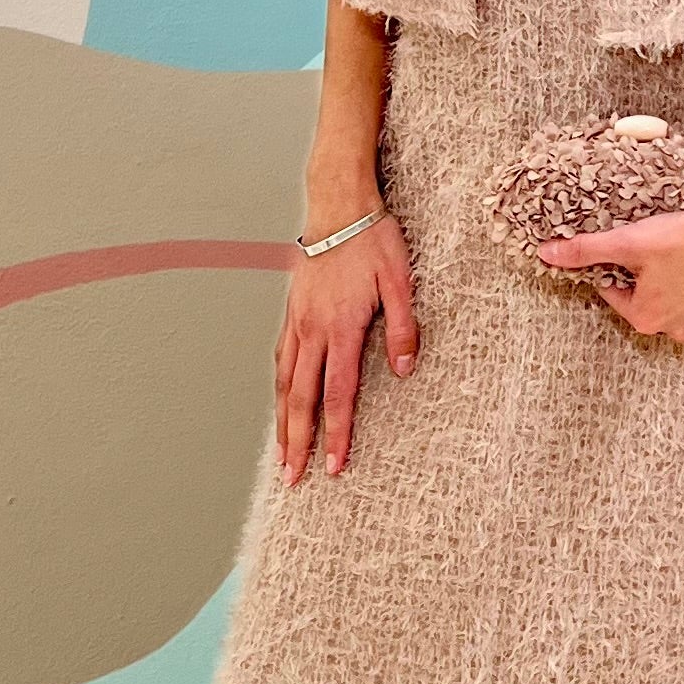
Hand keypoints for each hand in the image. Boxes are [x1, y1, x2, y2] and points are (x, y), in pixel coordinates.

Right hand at [275, 211, 417, 482]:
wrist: (338, 204)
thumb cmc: (373, 239)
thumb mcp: (402, 280)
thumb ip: (404, 327)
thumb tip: (404, 369)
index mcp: (342, 328)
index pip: (337, 394)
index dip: (335, 434)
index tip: (333, 466)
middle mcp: (313, 330)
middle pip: (302, 399)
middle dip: (297, 442)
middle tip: (293, 479)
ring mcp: (298, 321)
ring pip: (285, 382)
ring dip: (282, 422)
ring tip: (280, 454)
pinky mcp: (292, 310)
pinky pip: (281, 358)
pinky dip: (279, 388)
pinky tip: (281, 402)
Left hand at [537, 183, 683, 344]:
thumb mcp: (630, 241)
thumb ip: (586, 250)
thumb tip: (545, 253)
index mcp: (646, 317)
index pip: (618, 294)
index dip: (621, 269)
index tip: (635, 250)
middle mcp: (678, 331)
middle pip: (654, 304)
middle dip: (654, 282)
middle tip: (665, 251)